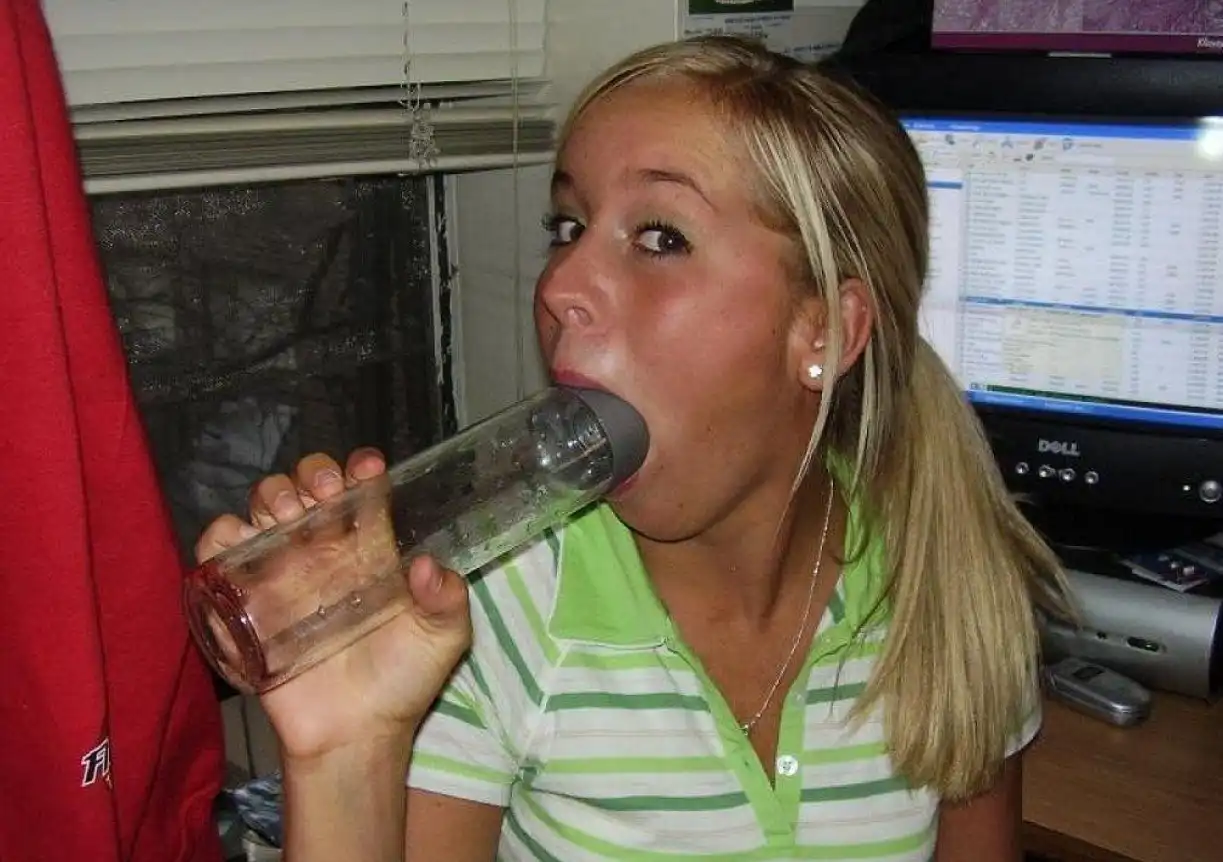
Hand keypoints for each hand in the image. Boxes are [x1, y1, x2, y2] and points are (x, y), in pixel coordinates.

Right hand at [195, 449, 470, 761]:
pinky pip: (219, 552)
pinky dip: (220, 533)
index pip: (361, 490)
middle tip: (325, 494)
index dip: (361, 470)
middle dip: (313, 475)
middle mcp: (325, 551)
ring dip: (270, 495)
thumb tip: (428, 565)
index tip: (367, 470)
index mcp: (370, 548)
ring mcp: (283, 571)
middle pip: (307, 487)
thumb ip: (447, 599)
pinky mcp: (247, 600)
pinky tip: (241, 537)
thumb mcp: (443, 638)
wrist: (354, 734)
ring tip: (287, 514)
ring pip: (264, 508)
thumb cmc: (401, 681)